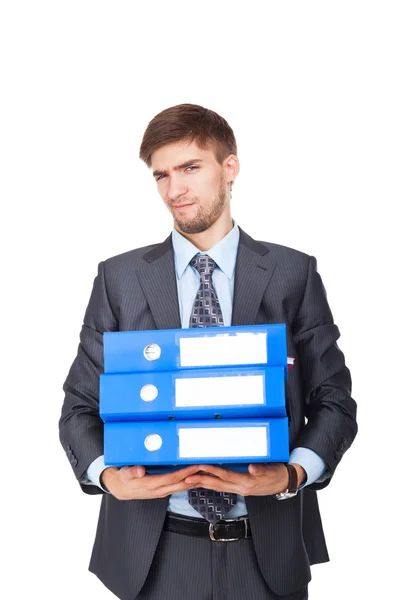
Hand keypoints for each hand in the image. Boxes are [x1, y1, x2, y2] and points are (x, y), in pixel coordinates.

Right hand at [101, 464, 201, 500]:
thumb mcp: (125, 474)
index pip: (172, 478)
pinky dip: (187, 482)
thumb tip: (140, 470)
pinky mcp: (162, 491)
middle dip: (194, 476)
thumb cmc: (124, 479)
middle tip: (205, 467)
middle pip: (180, 484)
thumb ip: (132, 471)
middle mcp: (159, 490)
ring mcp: (161, 492)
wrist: (121, 489)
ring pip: (181, 487)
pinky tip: (193, 477)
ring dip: (193, 481)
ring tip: (203, 472)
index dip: (184, 473)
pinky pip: (177, 487)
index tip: (194, 466)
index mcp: (152, 484)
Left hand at [185, 463, 305, 496]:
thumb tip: (250, 468)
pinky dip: (213, 483)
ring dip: (204, 483)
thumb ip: (260, 470)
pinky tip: (205, 481)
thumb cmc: (278, 474)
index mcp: (246, 482)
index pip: (225, 476)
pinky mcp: (240, 488)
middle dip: (201, 481)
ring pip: (218, 486)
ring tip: (191, 480)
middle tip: (186, 478)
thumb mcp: (271, 470)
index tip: (200, 467)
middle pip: (217, 484)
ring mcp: (240, 489)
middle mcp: (241, 487)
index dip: (212, 471)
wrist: (285, 482)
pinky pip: (223, 486)